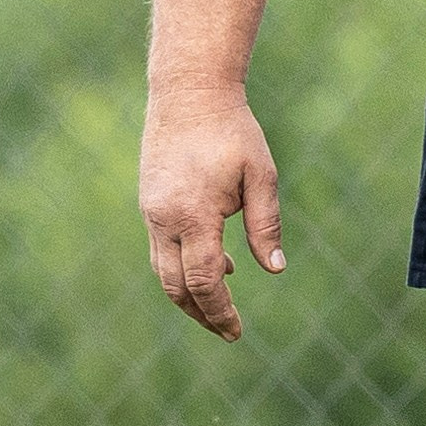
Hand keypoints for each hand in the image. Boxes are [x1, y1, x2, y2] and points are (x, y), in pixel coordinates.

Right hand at [140, 91, 284, 340]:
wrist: (188, 93)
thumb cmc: (233, 132)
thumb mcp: (262, 176)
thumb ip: (266, 225)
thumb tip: (275, 270)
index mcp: (194, 216)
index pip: (204, 282)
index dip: (220, 312)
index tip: (236, 332)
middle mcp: (164, 219)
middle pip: (176, 286)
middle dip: (201, 314)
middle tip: (228, 331)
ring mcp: (152, 212)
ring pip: (164, 271)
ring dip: (190, 294)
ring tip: (220, 308)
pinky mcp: (149, 203)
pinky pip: (163, 248)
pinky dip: (185, 266)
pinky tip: (217, 264)